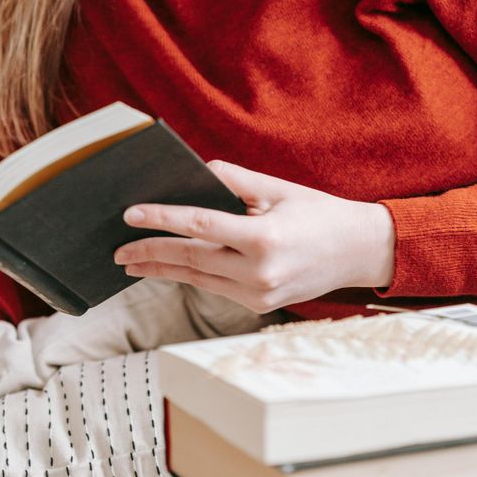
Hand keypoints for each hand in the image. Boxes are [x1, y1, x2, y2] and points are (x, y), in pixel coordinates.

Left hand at [113, 161, 394, 314]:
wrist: (359, 252)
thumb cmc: (318, 213)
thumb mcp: (277, 189)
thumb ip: (233, 180)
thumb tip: (193, 171)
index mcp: (263, 240)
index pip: (199, 228)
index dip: (161, 220)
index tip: (130, 215)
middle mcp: (259, 274)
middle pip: (190, 260)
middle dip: (150, 253)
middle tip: (117, 249)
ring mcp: (259, 295)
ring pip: (197, 279)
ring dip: (162, 269)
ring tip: (132, 262)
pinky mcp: (259, 305)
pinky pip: (214, 288)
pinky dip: (189, 275)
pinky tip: (167, 268)